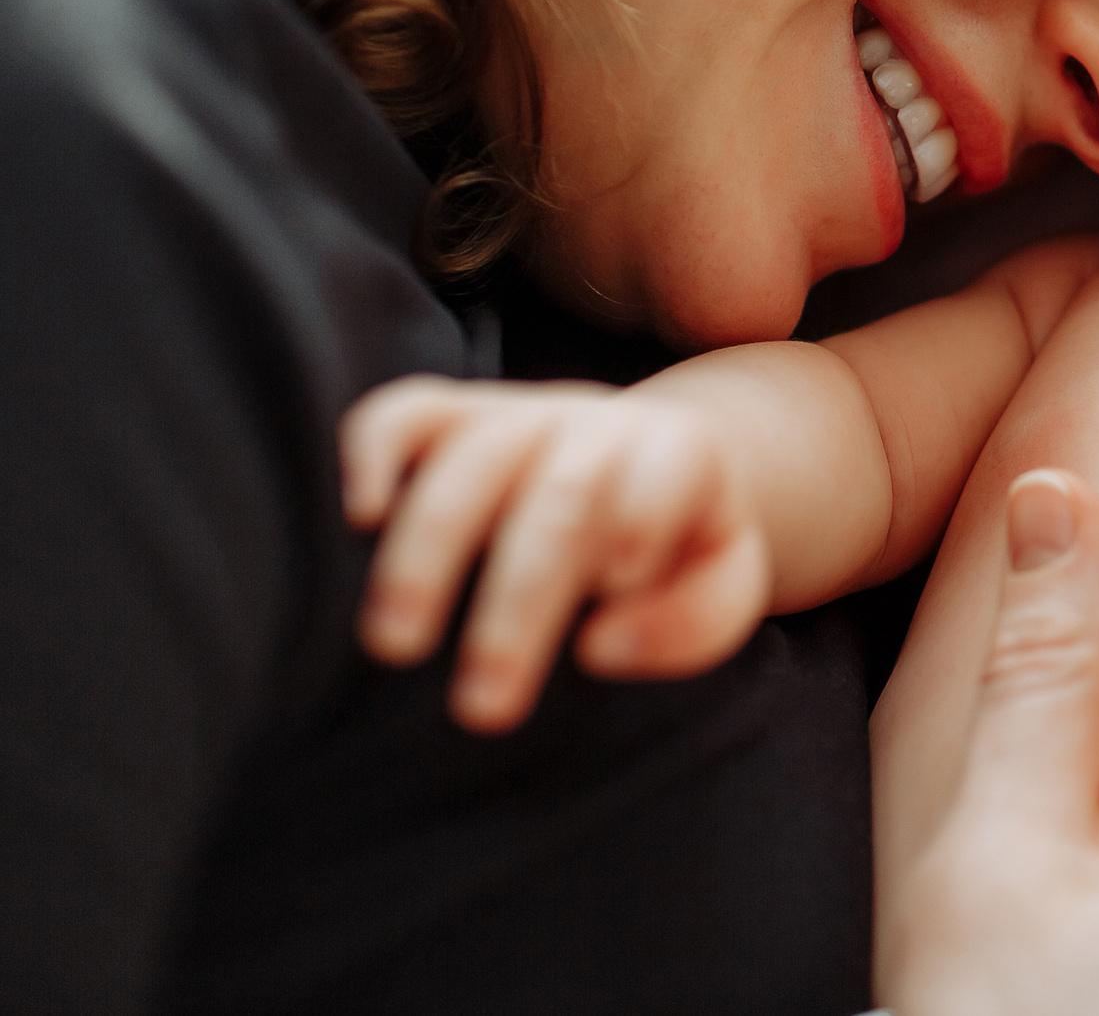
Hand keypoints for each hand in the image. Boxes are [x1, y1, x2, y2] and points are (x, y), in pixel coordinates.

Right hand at [340, 374, 772, 731]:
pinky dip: (372, 452)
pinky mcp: (451, 416)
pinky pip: (404, 412)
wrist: (645, 468)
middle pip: (562, 493)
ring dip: (428, 550)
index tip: (609, 613)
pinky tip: (357, 521)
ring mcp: (519, 414)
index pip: (667, 472)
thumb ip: (692, 621)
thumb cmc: (680, 555)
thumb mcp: (721, 591)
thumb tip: (600, 645)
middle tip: (482, 706)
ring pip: (472, 455)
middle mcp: (597, 423)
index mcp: (680, 453)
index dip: (640, 524)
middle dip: (519, 600)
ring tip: (394, 647)